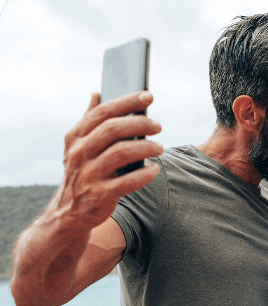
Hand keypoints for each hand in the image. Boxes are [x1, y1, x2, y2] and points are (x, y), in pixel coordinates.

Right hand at [58, 91, 162, 230]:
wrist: (70, 211)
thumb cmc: (83, 171)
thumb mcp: (80, 146)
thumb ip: (89, 120)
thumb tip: (96, 94)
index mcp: (75, 137)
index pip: (103, 112)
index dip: (127, 102)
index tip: (149, 96)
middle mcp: (79, 153)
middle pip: (113, 130)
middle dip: (140, 124)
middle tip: (158, 126)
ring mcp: (88, 174)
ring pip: (121, 153)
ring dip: (146, 147)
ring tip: (160, 147)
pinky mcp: (100, 194)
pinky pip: (128, 181)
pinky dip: (144, 174)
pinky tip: (154, 169)